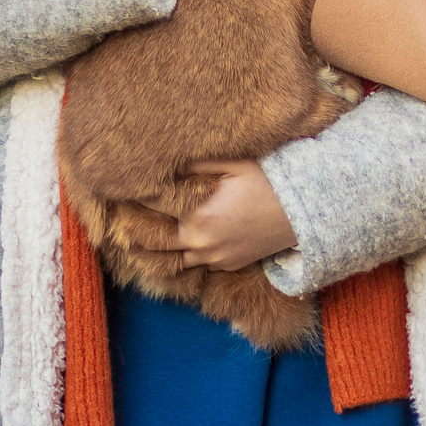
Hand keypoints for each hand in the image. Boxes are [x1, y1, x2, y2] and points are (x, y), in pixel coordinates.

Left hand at [134, 161, 295, 272]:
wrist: (306, 211)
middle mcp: (201, 241)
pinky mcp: (226, 265)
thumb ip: (196, 165)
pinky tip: (170, 247)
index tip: (124, 182)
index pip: (153, 201)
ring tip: (133, 238)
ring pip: (168, 260)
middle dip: (132, 224)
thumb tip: (164, 161)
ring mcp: (213, 257)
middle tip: (119, 213)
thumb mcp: (234, 163)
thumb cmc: (270, 180)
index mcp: (198, 214)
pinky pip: (194, 264)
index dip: (136, 190)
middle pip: (151, 238)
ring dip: (149, 250)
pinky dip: (179, 257)